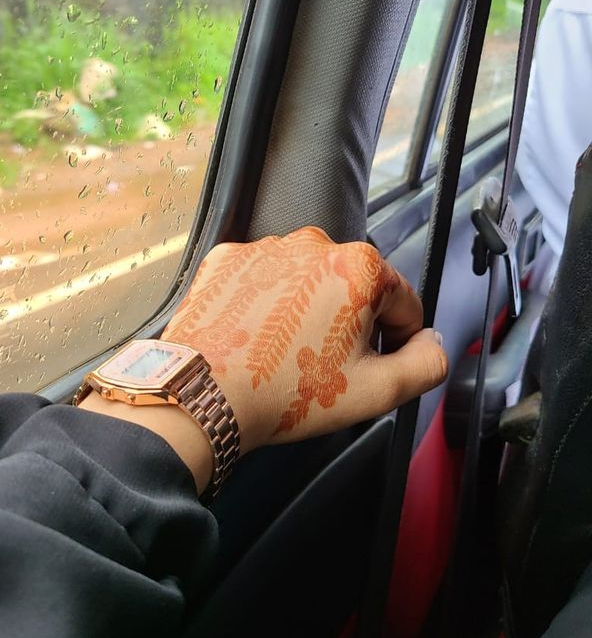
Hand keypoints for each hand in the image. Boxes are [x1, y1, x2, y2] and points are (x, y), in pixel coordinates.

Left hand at [163, 227, 446, 454]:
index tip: (371, 366)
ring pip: (307, 282)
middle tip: (323, 367)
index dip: (396, 342)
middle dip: (349, 325)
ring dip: (307, 312)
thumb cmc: (287, 393)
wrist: (205, 395)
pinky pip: (263, 279)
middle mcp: (313, 243)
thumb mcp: (379, 392)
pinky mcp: (227, 258)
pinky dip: (266, 304)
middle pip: (354, 289)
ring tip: (285, 355)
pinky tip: (256, 338)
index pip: (403, 303)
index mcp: (359, 266)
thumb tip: (433, 343)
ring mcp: (266, 247)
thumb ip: (428, 363)